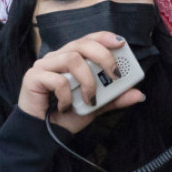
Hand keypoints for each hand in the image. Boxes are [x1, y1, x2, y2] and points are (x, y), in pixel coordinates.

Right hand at [17, 31, 144, 132]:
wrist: (42, 134)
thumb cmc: (65, 116)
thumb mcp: (96, 106)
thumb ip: (114, 98)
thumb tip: (139, 94)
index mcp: (70, 59)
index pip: (87, 40)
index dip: (103, 37)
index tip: (121, 44)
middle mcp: (56, 58)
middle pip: (81, 44)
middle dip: (103, 57)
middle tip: (115, 75)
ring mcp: (43, 66)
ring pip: (72, 59)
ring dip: (87, 80)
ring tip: (89, 99)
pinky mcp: (32, 77)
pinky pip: (57, 80)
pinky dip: (67, 96)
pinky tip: (65, 107)